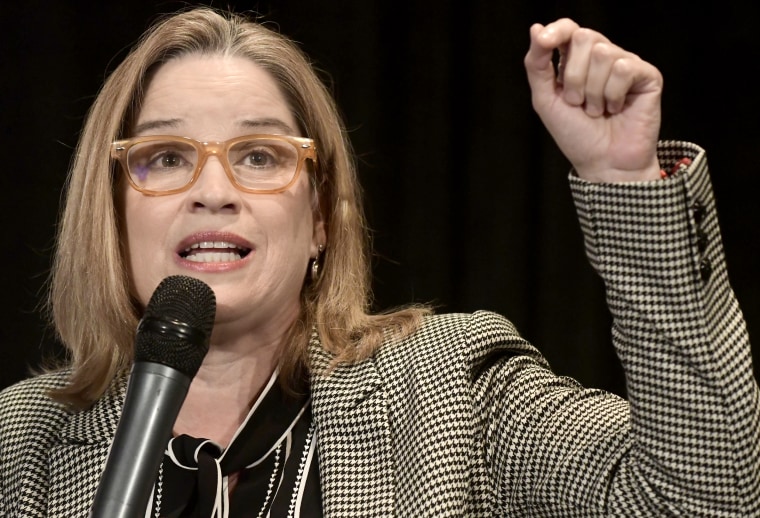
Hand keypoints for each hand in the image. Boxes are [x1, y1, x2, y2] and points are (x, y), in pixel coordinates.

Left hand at [524, 19, 662, 181]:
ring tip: (598, 110)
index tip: (544, 41)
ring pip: (604, 53)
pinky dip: (614, 94)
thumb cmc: (576, 134)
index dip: (557, 30)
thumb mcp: (545, 100)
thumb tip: (536, 29)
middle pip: (584, 37)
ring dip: (594, 91)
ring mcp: (626, 64)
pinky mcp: (647, 75)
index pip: (569, 28)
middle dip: (573, 76)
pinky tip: (617, 108)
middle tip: (578, 102)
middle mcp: (602, 57)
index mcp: (576, 60)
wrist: (603, 163)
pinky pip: (624, 69)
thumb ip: (537, 65)